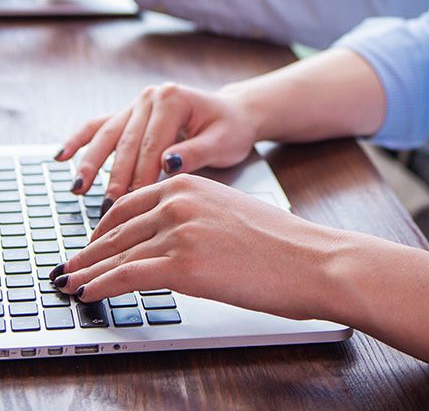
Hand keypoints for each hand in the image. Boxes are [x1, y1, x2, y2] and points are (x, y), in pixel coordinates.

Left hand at [50, 175, 337, 320]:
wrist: (309, 258)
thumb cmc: (280, 243)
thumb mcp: (227, 212)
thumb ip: (193, 216)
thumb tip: (167, 238)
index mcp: (189, 183)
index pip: (130, 203)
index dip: (103, 226)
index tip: (92, 241)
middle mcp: (178, 200)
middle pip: (117, 227)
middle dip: (89, 249)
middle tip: (72, 264)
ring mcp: (178, 231)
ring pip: (116, 252)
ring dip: (88, 270)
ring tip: (71, 282)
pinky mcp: (181, 265)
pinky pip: (126, 276)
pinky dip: (100, 286)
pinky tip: (88, 292)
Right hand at [58, 82, 258, 211]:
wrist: (233, 114)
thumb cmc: (229, 129)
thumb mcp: (222, 142)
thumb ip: (195, 152)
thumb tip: (167, 163)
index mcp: (173, 98)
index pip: (152, 143)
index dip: (141, 175)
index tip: (132, 202)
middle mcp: (151, 97)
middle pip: (128, 142)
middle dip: (115, 177)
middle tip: (105, 208)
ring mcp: (137, 103)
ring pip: (109, 135)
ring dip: (91, 163)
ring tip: (78, 188)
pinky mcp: (129, 114)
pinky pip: (99, 126)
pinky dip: (80, 140)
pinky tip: (61, 156)